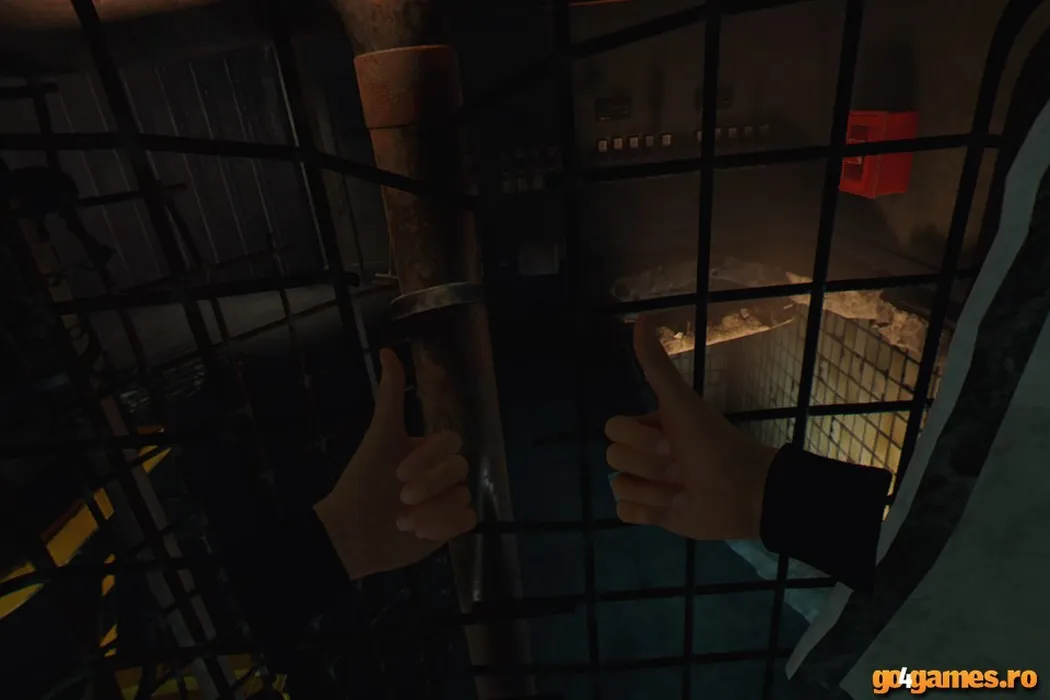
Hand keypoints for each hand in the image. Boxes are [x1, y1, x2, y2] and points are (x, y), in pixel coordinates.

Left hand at [314, 349, 476, 579]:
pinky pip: (467, 520)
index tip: (398, 472)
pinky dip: (445, 526)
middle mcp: (439, 473)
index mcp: (425, 450)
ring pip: (464, 496)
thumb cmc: (362, 483)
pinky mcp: (449, 527)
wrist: (350, 535)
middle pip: (459, 470)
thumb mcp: (378, 437)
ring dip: (433, 510)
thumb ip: (390, 395)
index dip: (429, 458)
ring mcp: (446, 500)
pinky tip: (418, 532)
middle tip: (401, 499)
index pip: (450, 443)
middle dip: (430, 485)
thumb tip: (386, 350)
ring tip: (403, 522)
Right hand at [604, 315, 777, 539]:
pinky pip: (624, 512)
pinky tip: (668, 508)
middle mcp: (647, 454)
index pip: (613, 428)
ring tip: (681, 491)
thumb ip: (657, 366)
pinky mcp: (653, 515)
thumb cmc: (715, 444)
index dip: (638, 438)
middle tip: (679, 468)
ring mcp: (648, 485)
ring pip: (619, 486)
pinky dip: (644, 511)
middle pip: (614, 457)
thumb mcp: (682, 403)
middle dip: (647, 465)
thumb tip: (640, 318)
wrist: (745, 491)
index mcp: (651, 427)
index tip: (671, 442)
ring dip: (651, 490)